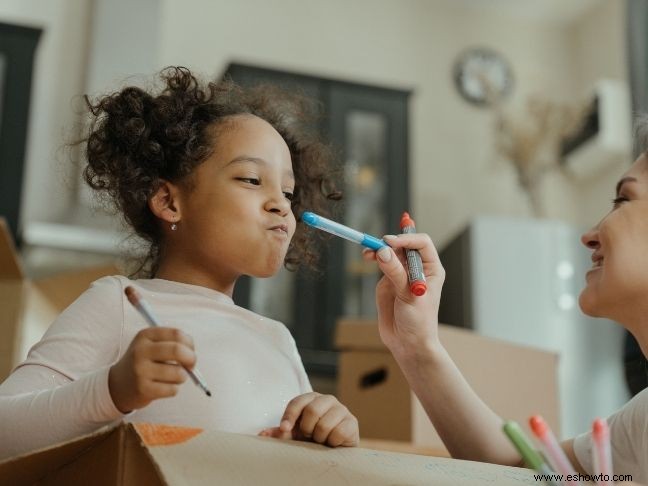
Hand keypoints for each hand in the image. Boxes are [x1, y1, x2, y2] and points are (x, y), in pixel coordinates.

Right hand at [108, 327, 195, 412]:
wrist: (118, 385)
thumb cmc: (144, 363)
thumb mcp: (152, 345)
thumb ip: (173, 344)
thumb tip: (193, 355)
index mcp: (145, 336)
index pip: (176, 334)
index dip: (190, 343)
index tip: (191, 351)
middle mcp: (141, 351)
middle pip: (177, 350)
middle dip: (191, 359)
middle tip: (191, 366)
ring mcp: (141, 370)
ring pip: (178, 373)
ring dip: (182, 377)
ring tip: (173, 377)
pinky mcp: (143, 389)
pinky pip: (172, 389)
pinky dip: (173, 389)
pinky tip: (162, 387)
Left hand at [258, 392, 358, 446]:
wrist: (335, 449)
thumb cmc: (312, 438)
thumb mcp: (295, 435)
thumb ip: (280, 433)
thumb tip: (262, 434)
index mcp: (311, 398)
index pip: (297, 402)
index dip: (289, 416)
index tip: (284, 429)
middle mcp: (327, 400)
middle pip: (312, 410)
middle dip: (307, 428)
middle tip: (308, 436)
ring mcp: (341, 410)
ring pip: (324, 424)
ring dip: (319, 437)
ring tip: (321, 440)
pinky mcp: (352, 422)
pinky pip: (338, 432)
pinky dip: (332, 442)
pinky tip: (332, 443)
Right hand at [362, 233, 444, 358]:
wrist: (408, 344)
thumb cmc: (419, 322)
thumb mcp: (409, 296)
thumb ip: (396, 273)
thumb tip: (383, 252)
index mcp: (431, 269)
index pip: (421, 243)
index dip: (406, 239)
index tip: (390, 242)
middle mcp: (417, 268)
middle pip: (403, 245)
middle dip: (389, 242)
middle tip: (376, 245)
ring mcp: (402, 274)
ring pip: (390, 252)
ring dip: (379, 249)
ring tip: (368, 253)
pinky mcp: (388, 281)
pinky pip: (381, 263)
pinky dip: (373, 258)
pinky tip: (368, 257)